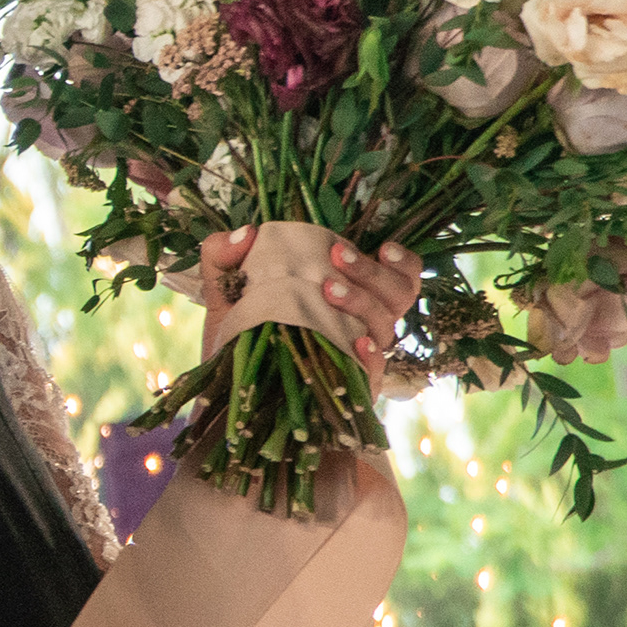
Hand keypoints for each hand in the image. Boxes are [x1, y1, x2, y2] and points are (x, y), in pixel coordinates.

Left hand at [195, 225, 422, 367]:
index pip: (400, 278)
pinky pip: (374, 372)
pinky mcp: (349, 389)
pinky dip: (369, 355)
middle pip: (398, 295)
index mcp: (349, 296)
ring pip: (386, 326)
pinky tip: (356, 342)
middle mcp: (362, 325)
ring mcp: (357, 357)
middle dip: (372, 272)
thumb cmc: (236, 335)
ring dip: (363, 301)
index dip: (403, 262)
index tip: (383, 247)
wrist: (225, 392)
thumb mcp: (226, 290)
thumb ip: (224, 255)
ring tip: (328, 289)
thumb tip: (247, 233)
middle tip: (337, 255)